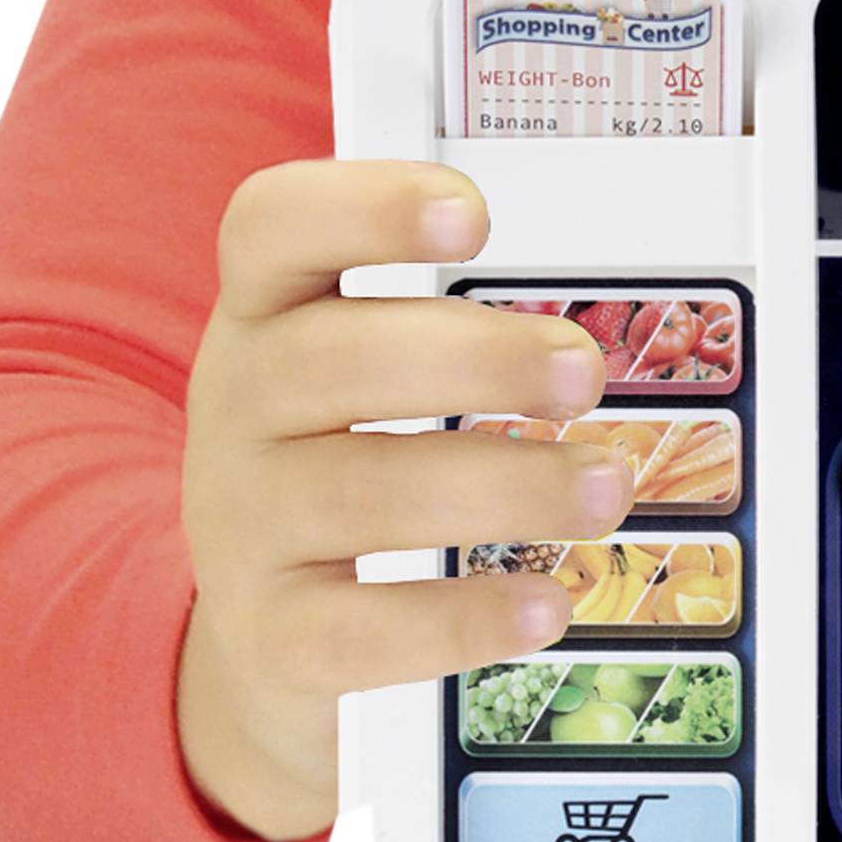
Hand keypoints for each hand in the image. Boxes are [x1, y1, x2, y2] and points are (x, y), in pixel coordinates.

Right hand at [174, 160, 633, 840]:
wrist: (267, 632)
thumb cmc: (344, 466)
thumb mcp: (364, 374)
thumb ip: (454, 328)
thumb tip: (598, 326)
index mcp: (265, 314)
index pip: (272, 228)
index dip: (363, 208)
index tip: (472, 216)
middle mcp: (237, 405)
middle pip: (331, 358)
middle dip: (473, 359)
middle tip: (583, 373)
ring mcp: (240, 523)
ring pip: (358, 495)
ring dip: (502, 487)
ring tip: (605, 488)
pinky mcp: (267, 634)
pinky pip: (358, 628)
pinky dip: (461, 616)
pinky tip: (545, 606)